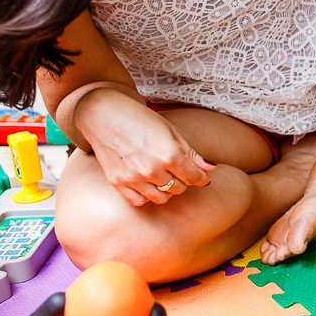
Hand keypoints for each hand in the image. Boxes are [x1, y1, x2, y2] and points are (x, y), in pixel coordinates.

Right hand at [77, 89, 214, 205]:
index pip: (194, 178)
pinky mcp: (117, 182)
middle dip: (184, 181)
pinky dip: (147, 196)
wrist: (104, 113)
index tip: (203, 178)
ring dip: (167, 190)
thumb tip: (211, 168)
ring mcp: (133, 178)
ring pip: (162, 198)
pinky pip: (139, 201)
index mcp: (169, 155)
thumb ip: (191, 153)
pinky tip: (148, 184)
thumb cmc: (141, 119)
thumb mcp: (172, 132)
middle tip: (179, 171)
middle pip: (179, 189)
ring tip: (164, 177)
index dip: (202, 179)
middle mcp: (151, 169)